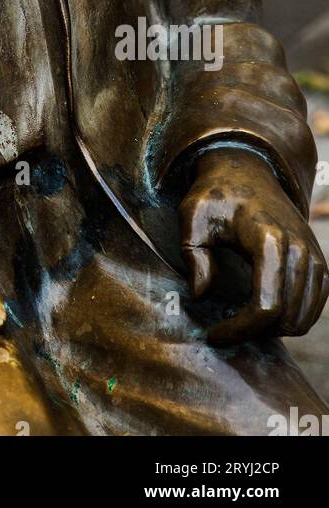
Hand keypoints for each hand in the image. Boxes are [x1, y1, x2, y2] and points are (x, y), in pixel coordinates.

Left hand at [179, 148, 328, 344]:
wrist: (247, 172)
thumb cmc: (216, 196)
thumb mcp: (191, 216)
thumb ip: (193, 256)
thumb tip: (201, 296)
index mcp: (269, 239)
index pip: (265, 307)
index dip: (239, 330)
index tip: (213, 334)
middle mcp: (300, 250)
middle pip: (285, 318)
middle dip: (252, 332)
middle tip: (224, 327)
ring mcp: (315, 258)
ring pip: (302, 319)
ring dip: (271, 329)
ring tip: (240, 318)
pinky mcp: (320, 264)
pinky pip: (313, 310)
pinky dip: (290, 320)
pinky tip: (260, 312)